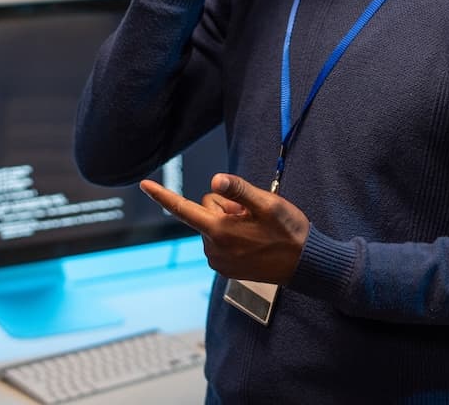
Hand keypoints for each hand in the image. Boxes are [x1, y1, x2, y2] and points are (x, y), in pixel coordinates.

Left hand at [140, 173, 309, 283]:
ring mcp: (218, 261)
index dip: (162, 195)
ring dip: (231, 221)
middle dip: (226, 205)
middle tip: (252, 214)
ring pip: (213, 224)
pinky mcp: (225, 268)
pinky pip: (219, 239)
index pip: (183, 209)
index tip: (144, 184)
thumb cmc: (288, 231)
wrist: (304, 264)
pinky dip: (233, 234)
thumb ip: (239, 191)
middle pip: (206, 209)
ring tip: (256, 229)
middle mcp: (213, 248)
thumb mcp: (267, 204)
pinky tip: (254, 239)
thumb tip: (215, 180)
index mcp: (219, 231)